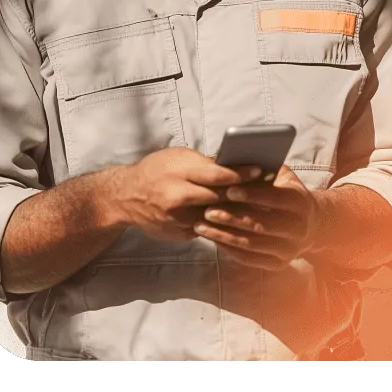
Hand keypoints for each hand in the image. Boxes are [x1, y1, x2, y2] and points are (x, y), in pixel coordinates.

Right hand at [110, 149, 259, 242]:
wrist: (125, 197)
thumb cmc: (154, 171)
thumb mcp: (176, 158)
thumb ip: (204, 164)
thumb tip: (234, 164)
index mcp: (179, 172)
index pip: (218, 174)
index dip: (241, 174)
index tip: (260, 171)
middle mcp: (178, 196)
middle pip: (220, 198)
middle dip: (243, 194)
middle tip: (266, 191)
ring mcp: (178, 218)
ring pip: (216, 217)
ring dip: (236, 212)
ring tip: (256, 206)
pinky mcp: (178, 233)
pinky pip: (205, 228)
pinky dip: (220, 224)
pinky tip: (235, 221)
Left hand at [192, 165, 317, 267]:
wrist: (308, 224)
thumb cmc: (285, 192)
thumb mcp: (280, 176)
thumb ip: (262, 170)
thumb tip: (233, 162)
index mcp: (301, 202)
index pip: (276, 198)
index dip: (253, 195)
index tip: (229, 190)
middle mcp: (299, 229)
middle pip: (262, 225)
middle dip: (233, 218)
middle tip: (208, 211)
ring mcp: (290, 249)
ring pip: (252, 245)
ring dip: (224, 236)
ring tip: (201, 226)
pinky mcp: (278, 264)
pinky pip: (249, 259)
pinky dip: (228, 249)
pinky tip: (212, 239)